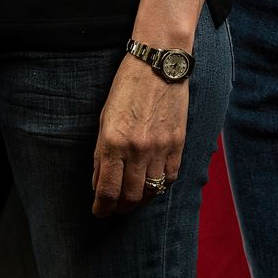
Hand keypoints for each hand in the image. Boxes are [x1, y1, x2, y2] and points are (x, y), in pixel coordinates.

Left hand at [91, 54, 189, 215]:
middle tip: (115, 207)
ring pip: (151, 191)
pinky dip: (160, 185)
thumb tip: (99, 182)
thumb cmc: (126, 87)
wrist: (158, 64)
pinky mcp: (178, 144)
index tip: (99, 212)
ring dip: (140, 200)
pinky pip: (170, 177)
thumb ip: (101, 153)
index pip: (107, 190)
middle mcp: (137, 150)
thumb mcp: (104, 118)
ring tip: (133, 199)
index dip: (102, 208)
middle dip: (120, 207)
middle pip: (130, 196)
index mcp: (113, 142)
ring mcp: (160, 148)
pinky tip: (153, 183)